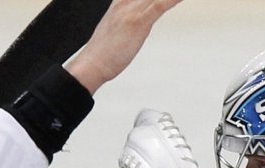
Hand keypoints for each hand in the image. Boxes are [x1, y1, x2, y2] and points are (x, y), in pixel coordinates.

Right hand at [66, 0, 185, 93]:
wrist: (92, 64)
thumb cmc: (103, 51)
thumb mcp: (116, 28)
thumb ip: (127, 19)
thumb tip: (138, 21)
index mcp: (120, 2)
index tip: (166, 0)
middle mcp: (126, 2)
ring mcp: (132, 11)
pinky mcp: (138, 22)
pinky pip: (160, 5)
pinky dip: (172, 0)